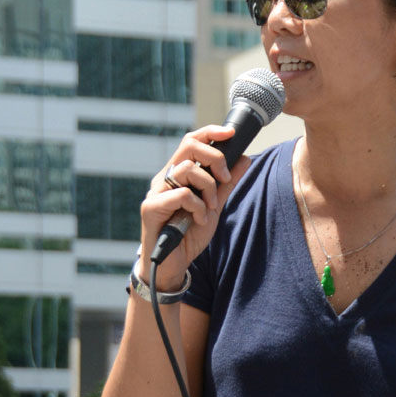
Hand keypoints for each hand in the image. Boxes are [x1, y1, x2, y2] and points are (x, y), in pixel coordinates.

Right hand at [140, 125, 251, 288]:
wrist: (173, 264)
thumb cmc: (188, 234)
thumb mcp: (214, 206)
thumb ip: (227, 184)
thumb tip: (244, 159)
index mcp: (178, 174)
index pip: (192, 142)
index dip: (210, 132)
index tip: (230, 132)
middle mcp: (165, 178)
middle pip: (189, 146)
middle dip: (214, 158)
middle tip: (225, 178)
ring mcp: (156, 191)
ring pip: (187, 169)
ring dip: (208, 189)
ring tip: (210, 208)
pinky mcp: (151, 207)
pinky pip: (181, 194)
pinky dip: (197, 207)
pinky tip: (198, 220)